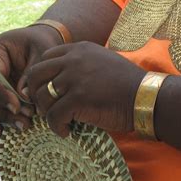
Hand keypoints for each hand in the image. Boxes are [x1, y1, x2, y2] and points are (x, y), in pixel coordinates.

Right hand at [0, 25, 61, 136]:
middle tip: (27, 119)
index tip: (16, 107)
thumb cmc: (40, 44)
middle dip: (4, 111)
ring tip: (23, 125)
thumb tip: (23, 97)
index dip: (1, 94)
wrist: (37, 45)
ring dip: (0, 119)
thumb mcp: (42, 51)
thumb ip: (32, 73)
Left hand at [27, 41, 145, 136]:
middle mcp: (73, 60)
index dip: (41, 77)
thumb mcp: (101, 62)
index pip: (45, 58)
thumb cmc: (126, 85)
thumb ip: (80, 64)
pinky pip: (53, 116)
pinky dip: (56, 127)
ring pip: (42, 97)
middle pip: (35, 74)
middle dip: (34, 93)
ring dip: (46, 113)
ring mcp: (75, 78)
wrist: (147, 97)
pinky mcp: (78, 99)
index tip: (46, 91)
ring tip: (59, 121)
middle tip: (44, 108)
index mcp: (79, 49)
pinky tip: (66, 132)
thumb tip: (57, 80)